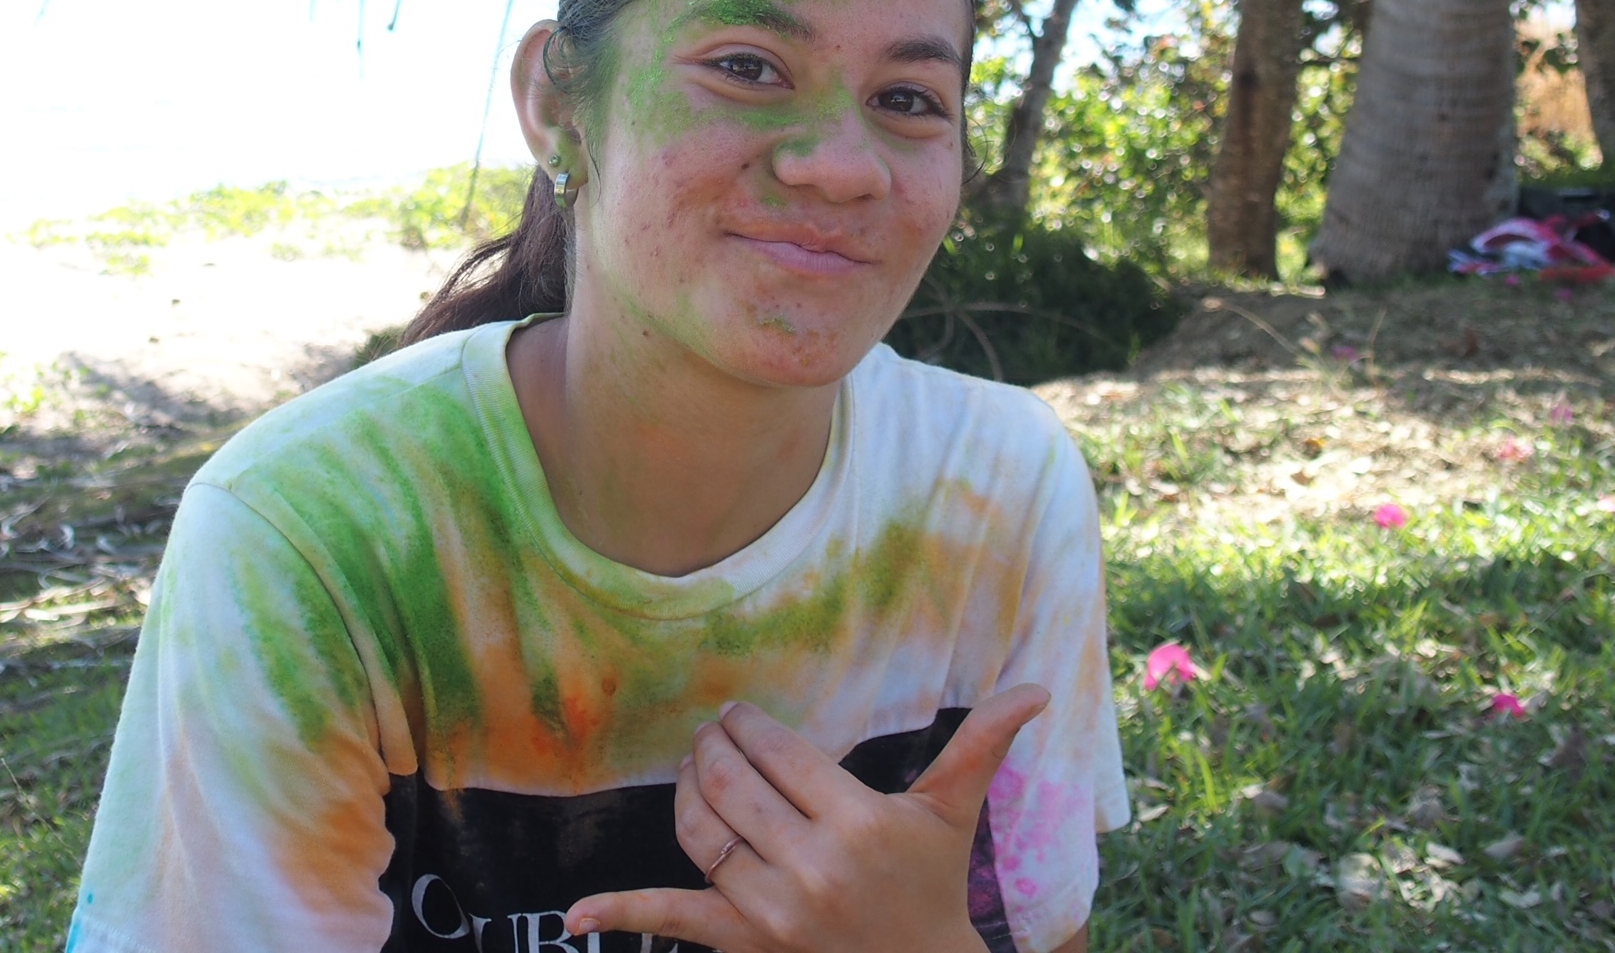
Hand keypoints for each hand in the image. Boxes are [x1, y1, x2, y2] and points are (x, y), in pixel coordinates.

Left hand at [565, 685, 1049, 952]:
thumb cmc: (932, 886)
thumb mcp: (952, 813)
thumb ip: (984, 744)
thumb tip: (1039, 687)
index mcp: (857, 821)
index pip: (776, 751)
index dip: (747, 725)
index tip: (739, 716)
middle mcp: (811, 864)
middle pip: (731, 783)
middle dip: (711, 748)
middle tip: (709, 735)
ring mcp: (772, 910)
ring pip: (700, 831)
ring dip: (684, 792)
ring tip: (690, 770)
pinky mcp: (744, 945)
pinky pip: (673, 919)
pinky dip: (621, 912)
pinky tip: (576, 915)